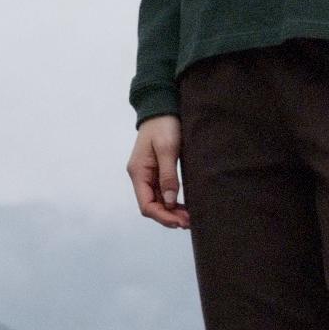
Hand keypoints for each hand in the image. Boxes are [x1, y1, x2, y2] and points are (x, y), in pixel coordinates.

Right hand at [129, 114, 189, 228]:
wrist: (161, 107)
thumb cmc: (164, 125)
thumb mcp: (168, 149)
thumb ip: (168, 175)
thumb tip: (170, 202)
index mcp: (138, 172)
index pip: (146, 204)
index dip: (162, 216)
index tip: (180, 222)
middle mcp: (140, 176)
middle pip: (152, 206)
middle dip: (169, 217)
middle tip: (189, 222)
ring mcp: (147, 174)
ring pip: (157, 201)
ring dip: (171, 211)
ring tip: (189, 218)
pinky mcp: (156, 171)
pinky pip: (162, 192)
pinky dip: (172, 202)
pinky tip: (183, 206)